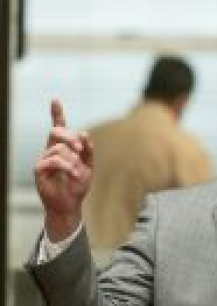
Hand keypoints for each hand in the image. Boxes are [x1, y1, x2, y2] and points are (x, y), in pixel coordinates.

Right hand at [34, 99, 92, 241]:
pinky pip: (52, 160)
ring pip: (58, 148)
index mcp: (63, 148)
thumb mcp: (88, 167)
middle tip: (81, 150)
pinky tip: (72, 174)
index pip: (59, 128)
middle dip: (70, 137)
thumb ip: (88, 151)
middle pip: (57, 132)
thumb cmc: (77, 186)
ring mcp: (44, 160)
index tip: (55, 100)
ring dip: (72, 159)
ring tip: (77, 172)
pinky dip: (66, 166)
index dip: (57, 114)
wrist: (69, 205)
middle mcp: (51, 151)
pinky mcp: (39, 170)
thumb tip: (84, 133)